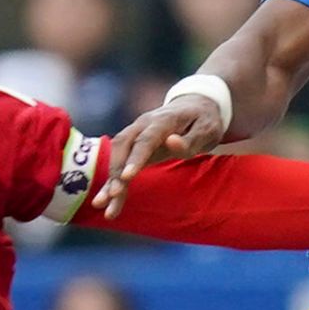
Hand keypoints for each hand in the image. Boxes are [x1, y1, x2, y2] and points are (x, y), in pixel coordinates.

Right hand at [99, 94, 227, 216]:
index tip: (127, 177)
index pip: (146, 140)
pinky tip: (104, 201)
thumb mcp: (206, 129)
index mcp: (163, 120)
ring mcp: (135, 134)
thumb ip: (190, 139)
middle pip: (123, 146)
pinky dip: (112, 182)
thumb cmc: (204, 120)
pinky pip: (120, 164)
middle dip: (116, 171)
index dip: (135, 158)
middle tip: (114, 194)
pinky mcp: (133, 147)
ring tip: (101, 204)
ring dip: (109, 180)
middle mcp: (143, 125)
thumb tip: (171, 142)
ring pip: (116, 155)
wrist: (194, 105)